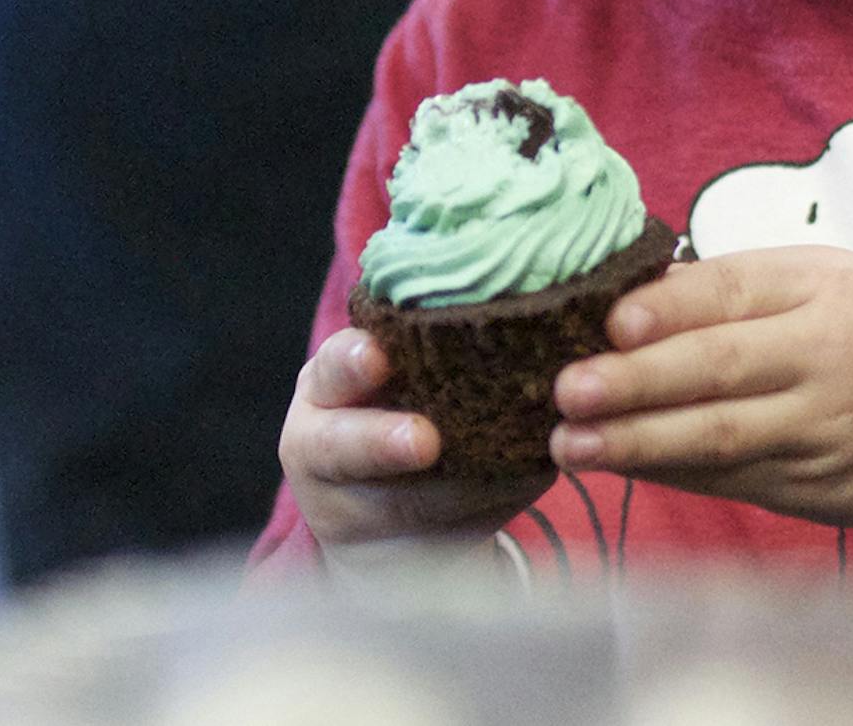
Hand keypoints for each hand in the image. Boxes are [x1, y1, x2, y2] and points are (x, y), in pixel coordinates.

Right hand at [279, 328, 554, 582]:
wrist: (382, 513)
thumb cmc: (396, 402)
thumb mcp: (386, 367)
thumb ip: (420, 336)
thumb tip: (514, 297)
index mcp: (323, 389)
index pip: (330, 370)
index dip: (350, 364)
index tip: (376, 356)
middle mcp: (322, 452)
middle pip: (344, 451)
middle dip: (383, 443)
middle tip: (424, 441)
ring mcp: (352, 516)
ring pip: (405, 505)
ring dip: (462, 487)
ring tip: (518, 462)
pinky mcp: (394, 556)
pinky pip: (446, 535)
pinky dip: (491, 509)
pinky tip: (529, 481)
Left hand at [548, 249, 852, 573]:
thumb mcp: (832, 282)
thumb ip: (744, 286)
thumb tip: (635, 295)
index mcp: (827, 290)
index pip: (735, 293)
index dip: (669, 308)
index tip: (610, 322)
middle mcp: (826, 359)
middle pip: (720, 371)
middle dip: (636, 382)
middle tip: (564, 389)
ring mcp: (821, 432)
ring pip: (717, 438)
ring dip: (636, 443)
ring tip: (569, 443)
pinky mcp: (813, 490)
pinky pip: (728, 479)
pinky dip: (668, 473)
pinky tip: (618, 464)